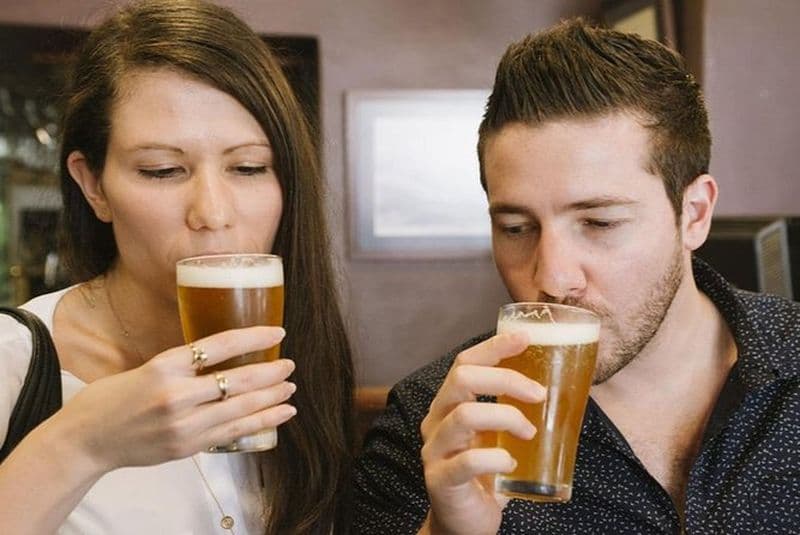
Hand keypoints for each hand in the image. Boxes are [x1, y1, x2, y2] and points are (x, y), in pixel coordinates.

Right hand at [56, 326, 294, 470]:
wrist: (85, 440)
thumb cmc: (112, 398)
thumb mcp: (146, 368)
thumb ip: (183, 365)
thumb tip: (224, 355)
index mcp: (164, 366)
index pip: (219, 345)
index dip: (254, 338)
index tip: (278, 333)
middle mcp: (176, 395)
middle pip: (237, 380)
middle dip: (270, 372)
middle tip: (290, 364)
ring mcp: (183, 425)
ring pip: (241, 408)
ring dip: (272, 397)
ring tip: (291, 387)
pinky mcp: (187, 447)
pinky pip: (233, 433)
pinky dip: (261, 422)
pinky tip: (281, 414)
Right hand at [419, 333, 545, 534]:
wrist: (465, 523)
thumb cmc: (487, 475)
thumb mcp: (500, 436)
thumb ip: (514, 411)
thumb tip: (562, 385)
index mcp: (449, 405)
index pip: (465, 363)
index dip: (493, 347)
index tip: (525, 338)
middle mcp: (436, 421)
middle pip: (462, 379)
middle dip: (506, 379)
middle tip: (539, 394)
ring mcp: (434, 450)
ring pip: (465, 416)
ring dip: (507, 418)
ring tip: (530, 433)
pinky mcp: (440, 480)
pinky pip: (468, 461)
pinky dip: (496, 460)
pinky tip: (511, 466)